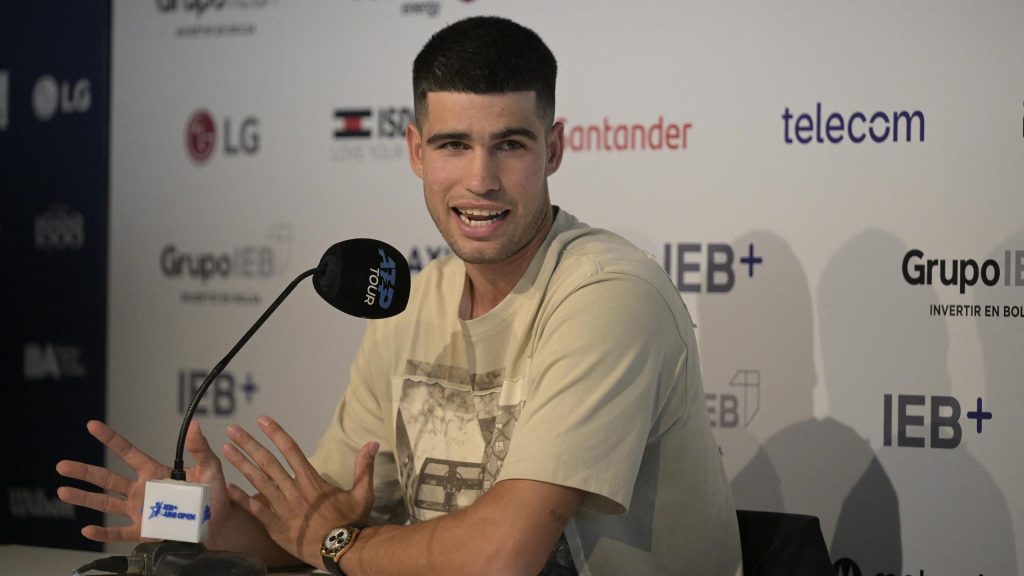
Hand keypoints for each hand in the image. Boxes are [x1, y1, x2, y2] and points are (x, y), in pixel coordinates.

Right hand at [55, 420, 233, 544]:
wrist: (218, 522)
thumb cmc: (213, 493)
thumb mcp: (210, 468)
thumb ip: (200, 448)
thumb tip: (195, 426)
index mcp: (154, 471)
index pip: (128, 452)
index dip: (111, 439)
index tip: (92, 426)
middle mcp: (142, 489)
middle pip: (107, 478)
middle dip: (85, 472)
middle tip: (62, 465)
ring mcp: (140, 510)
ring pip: (106, 503)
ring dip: (85, 498)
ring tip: (63, 491)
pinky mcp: (144, 531)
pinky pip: (119, 533)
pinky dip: (103, 533)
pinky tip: (87, 530)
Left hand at [222, 416, 377, 566]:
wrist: (340, 550)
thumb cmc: (351, 522)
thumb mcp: (363, 493)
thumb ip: (364, 467)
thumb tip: (373, 444)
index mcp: (311, 480)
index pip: (290, 450)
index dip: (276, 433)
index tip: (262, 420)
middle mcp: (293, 490)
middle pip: (268, 462)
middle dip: (249, 444)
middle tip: (232, 429)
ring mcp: (282, 507)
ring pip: (258, 481)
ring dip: (241, 464)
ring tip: (226, 450)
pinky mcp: (275, 525)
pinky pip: (254, 509)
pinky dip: (241, 497)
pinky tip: (229, 487)